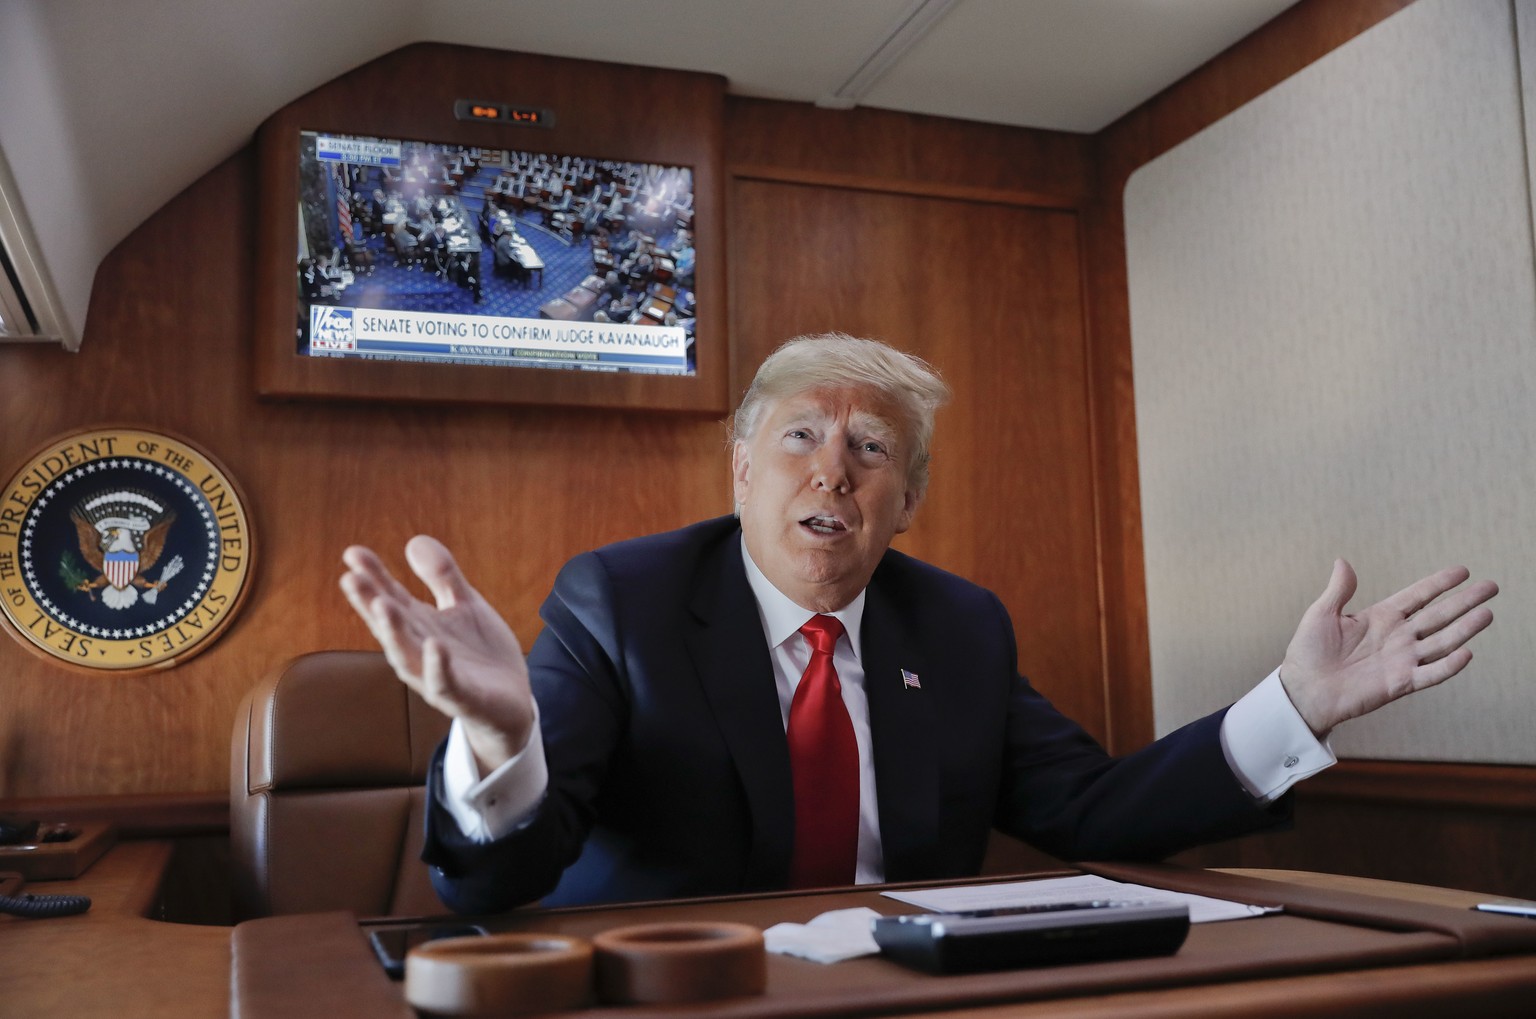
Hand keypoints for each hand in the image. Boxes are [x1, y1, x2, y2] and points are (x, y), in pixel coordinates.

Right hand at [340, 537, 533, 773]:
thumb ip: (441, 576)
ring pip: (407, 654)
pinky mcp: (461, 697)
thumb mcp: (464, 605)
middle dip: (370, 602)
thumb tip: (414, 541)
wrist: (513, 701)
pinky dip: (438, 665)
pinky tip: (434, 645)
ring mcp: (436, 675)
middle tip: (350, 577)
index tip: (353, 552)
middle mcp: (419, 650)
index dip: (372, 576)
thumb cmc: (480, 654)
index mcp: (419, 626)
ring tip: (382, 604)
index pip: (390, 597)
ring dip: (393, 631)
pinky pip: (445, 683)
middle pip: (390, 624)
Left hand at [1280, 560, 1497, 736]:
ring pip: (1442, 642)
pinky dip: (1448, 666)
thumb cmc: (1308, 652)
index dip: (1439, 583)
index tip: (1463, 571)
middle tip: (1491, 587)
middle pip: (1438, 615)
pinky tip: (1466, 653)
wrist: (1303, 690)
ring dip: (1465, 629)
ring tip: (1488, 613)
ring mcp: (1402, 660)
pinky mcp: (1400, 683)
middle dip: (1465, 601)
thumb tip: (1343, 561)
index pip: (1418, 596)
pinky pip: (1430, 674)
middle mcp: (1397, 637)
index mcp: (1381, 617)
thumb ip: (1339, 590)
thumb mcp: (1321, 614)